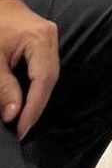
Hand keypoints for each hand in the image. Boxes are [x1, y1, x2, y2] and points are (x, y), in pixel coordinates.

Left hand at [0, 0, 58, 138]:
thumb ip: (3, 86)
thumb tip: (12, 113)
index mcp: (40, 39)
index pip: (43, 80)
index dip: (33, 107)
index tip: (20, 128)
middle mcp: (50, 38)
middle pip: (49, 79)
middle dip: (35, 106)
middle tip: (19, 128)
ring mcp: (49, 39)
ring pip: (48, 75)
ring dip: (35, 98)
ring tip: (21, 119)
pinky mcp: (43, 43)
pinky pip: (44, 69)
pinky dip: (34, 86)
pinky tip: (24, 100)